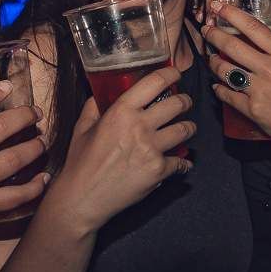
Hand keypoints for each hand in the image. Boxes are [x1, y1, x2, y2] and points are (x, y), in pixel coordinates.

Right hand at [42, 68, 193, 234]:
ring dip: (189, 128)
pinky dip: (183, 162)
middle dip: (185, 101)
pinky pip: (181, 161)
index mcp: (121, 111)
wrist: (83, 198)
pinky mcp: (159, 170)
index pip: (155, 82)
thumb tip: (100, 93)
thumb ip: (94, 107)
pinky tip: (182, 162)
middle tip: (184, 103)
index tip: (176, 73)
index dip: (171, 74)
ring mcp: (152, 149)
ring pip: (185, 130)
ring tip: (187, 128)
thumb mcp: (82, 128)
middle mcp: (140, 126)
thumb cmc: (81, 162)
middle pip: (177, 104)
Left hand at [201, 1, 270, 147]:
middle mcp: (269, 69)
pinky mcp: (250, 109)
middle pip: (232, 46)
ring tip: (211, 58)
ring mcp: (257, 89)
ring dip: (213, 62)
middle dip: (214, 35)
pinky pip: (227, 94)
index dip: (233, 15)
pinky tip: (216, 86)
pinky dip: (219, 89)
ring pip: (225, 70)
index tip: (218, 6)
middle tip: (205, 30)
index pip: (253, 28)